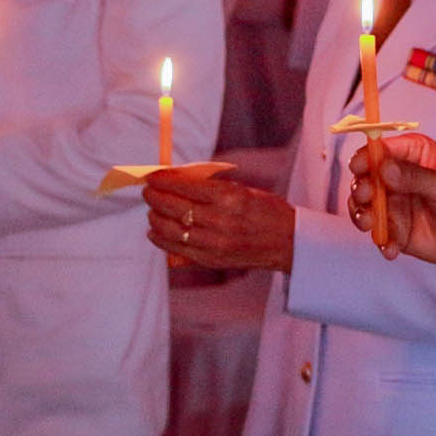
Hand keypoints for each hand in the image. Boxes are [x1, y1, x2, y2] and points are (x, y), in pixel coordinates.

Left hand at [143, 171, 295, 271]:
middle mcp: (220, 220)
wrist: (287, 242)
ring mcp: (215, 243)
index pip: (185, 186)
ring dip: (155, 218)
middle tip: (148, 191)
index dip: (164, 180)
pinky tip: (155, 232)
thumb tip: (178, 179)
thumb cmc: (267, 211)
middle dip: (155, 197)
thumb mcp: (243, 189)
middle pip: (174, 207)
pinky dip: (162, 240)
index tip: (153, 176)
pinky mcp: (212, 260)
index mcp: (230, 197)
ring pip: (171, 229)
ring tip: (151, 210)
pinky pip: (178, 250)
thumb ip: (211, 186)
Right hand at [346, 133, 435, 273]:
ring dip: (362, 214)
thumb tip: (383, 167)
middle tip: (366, 198)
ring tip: (370, 225)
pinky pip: (380, 235)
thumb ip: (415, 177)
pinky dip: (381, 241)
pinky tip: (390, 249)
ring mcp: (398, 205)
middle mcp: (400, 177)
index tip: (360, 168)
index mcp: (414, 154)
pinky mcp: (400, 231)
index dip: (366, 157)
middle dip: (361, 188)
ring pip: (366, 206)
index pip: (380, 149)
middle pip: (367, 178)